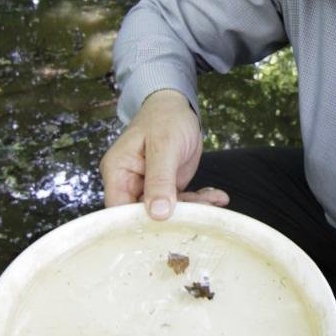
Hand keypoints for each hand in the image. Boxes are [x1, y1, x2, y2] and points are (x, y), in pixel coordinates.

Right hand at [99, 89, 228, 218]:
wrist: (178, 106)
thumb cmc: (165, 118)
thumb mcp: (164, 146)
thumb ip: (160, 179)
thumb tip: (157, 213)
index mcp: (118, 172)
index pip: (119, 210)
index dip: (139, 223)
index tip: (165, 229)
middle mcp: (129, 183)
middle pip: (144, 215)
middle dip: (173, 217)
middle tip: (200, 214)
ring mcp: (149, 187)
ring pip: (167, 212)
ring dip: (193, 209)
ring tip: (215, 201)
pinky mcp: (167, 188)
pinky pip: (181, 203)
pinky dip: (199, 201)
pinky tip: (217, 197)